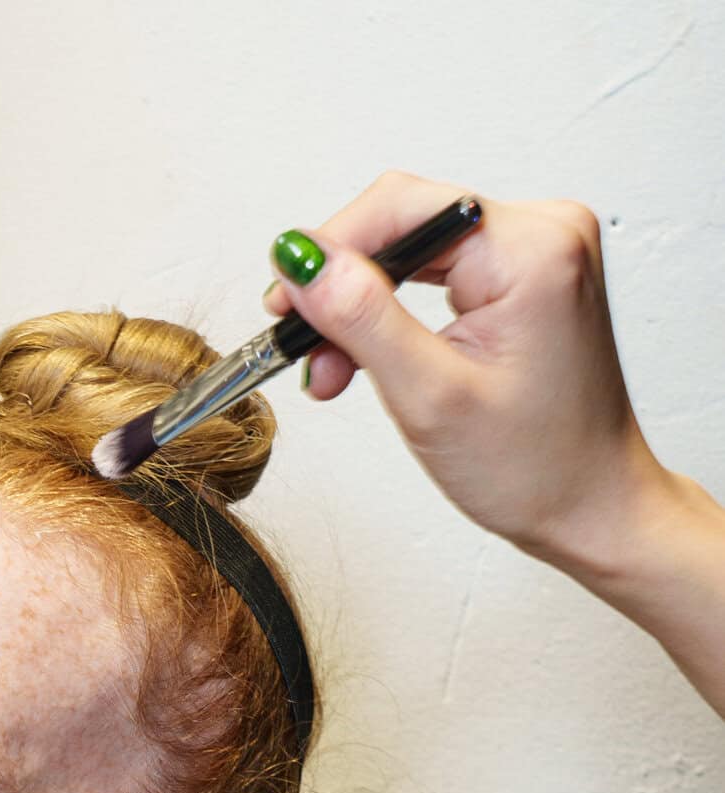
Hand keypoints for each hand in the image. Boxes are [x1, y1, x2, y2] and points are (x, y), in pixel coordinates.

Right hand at [267, 171, 724, 718]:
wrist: (591, 505)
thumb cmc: (534, 467)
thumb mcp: (430, 397)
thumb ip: (361, 318)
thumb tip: (302, 260)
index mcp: (533, 248)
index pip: (403, 207)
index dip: (330, 250)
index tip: (282, 302)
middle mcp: (545, 229)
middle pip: (406, 221)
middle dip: (344, 286)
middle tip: (304, 351)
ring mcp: (539, 248)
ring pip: (416, 248)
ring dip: (363, 303)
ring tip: (336, 369)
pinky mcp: (528, 271)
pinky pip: (440, 267)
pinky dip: (397, 308)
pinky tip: (374, 351)